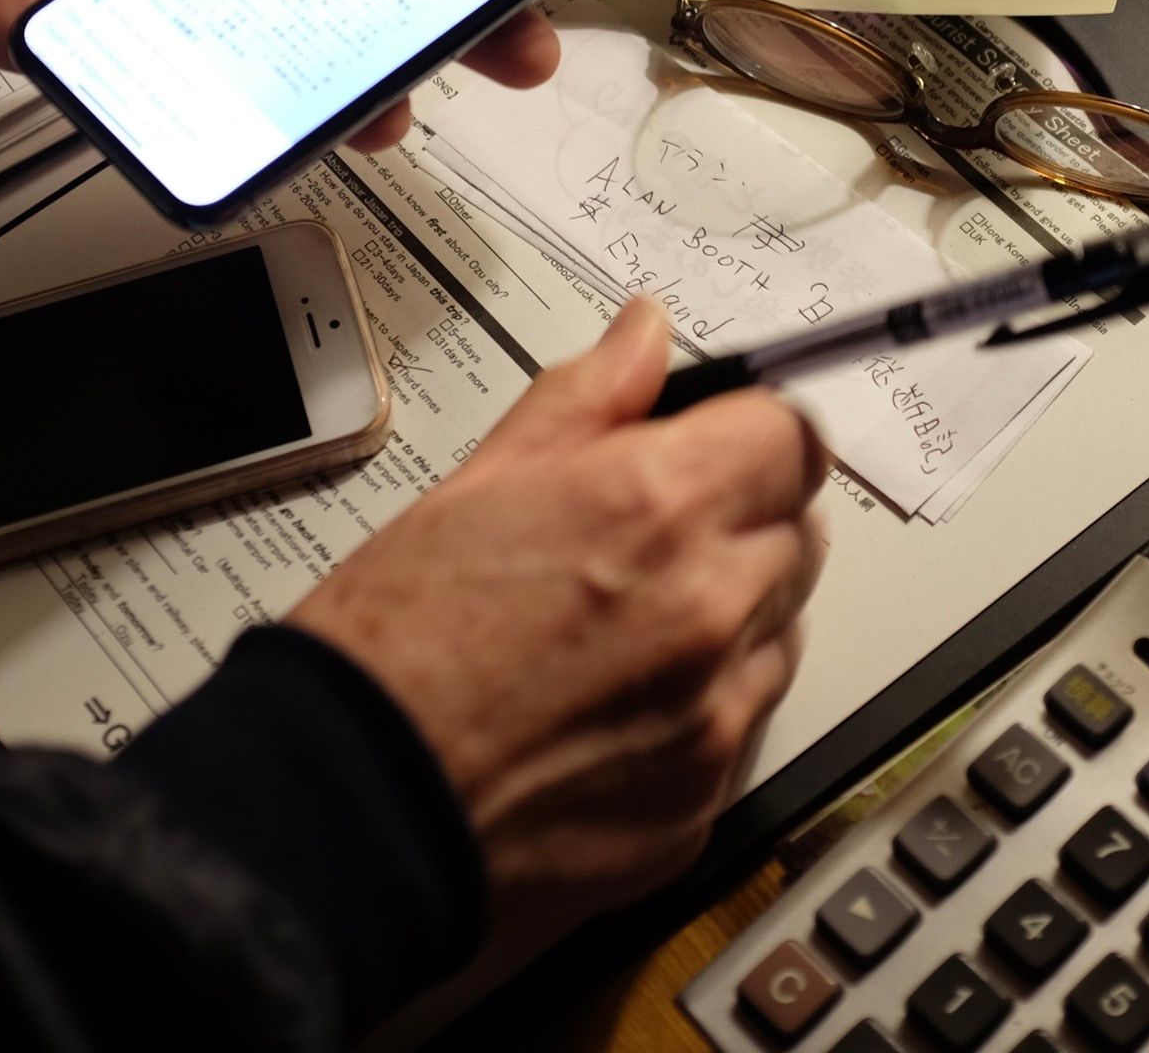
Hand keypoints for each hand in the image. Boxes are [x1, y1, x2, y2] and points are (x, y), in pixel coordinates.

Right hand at [290, 299, 827, 964]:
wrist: (350, 811)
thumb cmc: (389, 648)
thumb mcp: (477, 483)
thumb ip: (585, 401)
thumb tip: (644, 337)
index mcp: (657, 508)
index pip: (789, 437)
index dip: (750, 434)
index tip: (715, 446)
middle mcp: (708, 608)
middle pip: (798, 532)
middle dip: (742, 520)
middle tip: (649, 537)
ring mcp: (715, 714)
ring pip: (781, 629)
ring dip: (734, 614)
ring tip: (624, 627)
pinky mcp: (704, 800)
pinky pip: (745, 725)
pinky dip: (705, 706)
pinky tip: (617, 706)